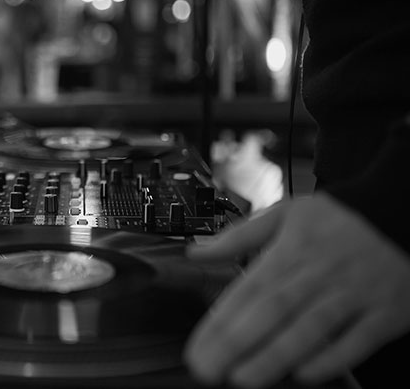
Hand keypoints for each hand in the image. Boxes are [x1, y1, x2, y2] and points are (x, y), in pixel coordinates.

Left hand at [183, 193, 409, 387]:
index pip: (249, 288)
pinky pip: (358, 340)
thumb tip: (197, 251)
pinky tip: (304, 374)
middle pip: (274, 310)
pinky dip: (332, 358)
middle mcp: (320, 272)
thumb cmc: (339, 219)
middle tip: (209, 368)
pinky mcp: (387, 312)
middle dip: (238, 342)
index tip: (199, 345)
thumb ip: (240, 236)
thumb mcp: (287, 213)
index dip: (221, 319)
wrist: (400, 212)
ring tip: (243, 378)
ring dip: (276, 355)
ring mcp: (355, 293)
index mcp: (292, 249)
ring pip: (312, 327)